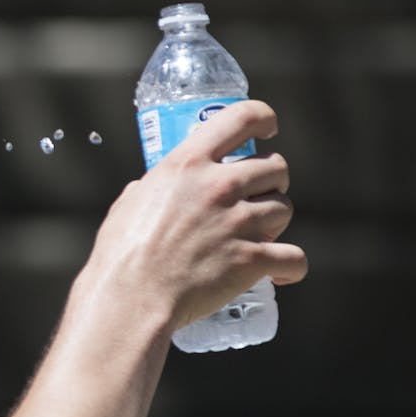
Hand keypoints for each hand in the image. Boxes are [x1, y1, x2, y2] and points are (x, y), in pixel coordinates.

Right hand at [87, 100, 308, 330]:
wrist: (130, 299)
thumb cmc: (120, 255)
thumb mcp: (128, 204)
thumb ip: (150, 188)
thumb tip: (154, 189)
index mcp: (188, 164)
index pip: (242, 118)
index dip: (263, 118)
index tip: (268, 128)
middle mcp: (218, 186)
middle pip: (276, 166)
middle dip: (271, 181)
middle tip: (256, 197)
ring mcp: (238, 223)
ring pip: (285, 209)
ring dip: (275, 222)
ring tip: (257, 236)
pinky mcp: (251, 259)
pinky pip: (294, 257)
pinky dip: (290, 267)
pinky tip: (279, 273)